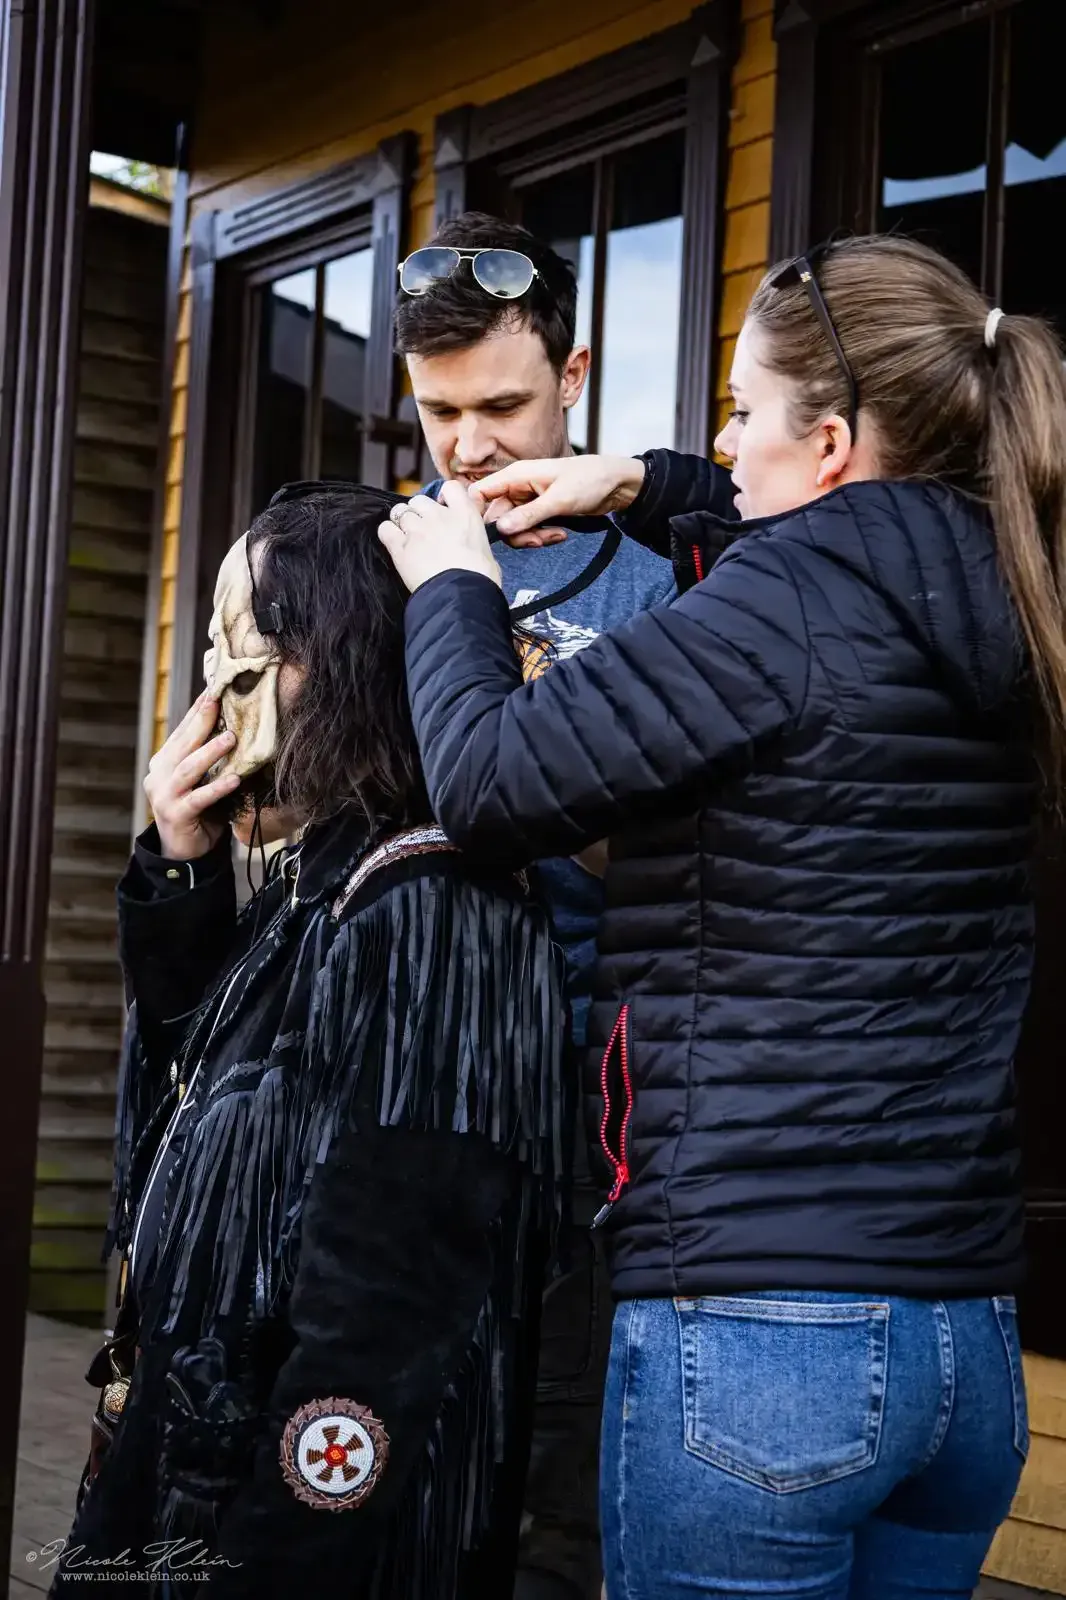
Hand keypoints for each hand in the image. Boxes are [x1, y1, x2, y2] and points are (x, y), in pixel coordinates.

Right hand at [144, 692, 240, 859]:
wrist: (184, 852)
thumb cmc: (198, 810)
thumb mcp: (200, 779)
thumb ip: (207, 757)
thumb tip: (232, 725)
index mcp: (163, 762)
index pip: (182, 731)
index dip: (197, 711)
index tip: (213, 690)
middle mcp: (159, 775)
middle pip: (183, 744)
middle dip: (201, 722)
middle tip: (219, 702)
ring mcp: (164, 796)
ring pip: (188, 768)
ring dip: (210, 752)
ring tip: (231, 739)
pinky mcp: (176, 815)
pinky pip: (199, 798)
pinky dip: (217, 788)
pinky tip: (235, 779)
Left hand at [378, 481, 502, 592]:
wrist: (462, 596)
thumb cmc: (480, 580)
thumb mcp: (488, 553)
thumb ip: (476, 542)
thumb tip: (475, 549)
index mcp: (465, 515)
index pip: (451, 488)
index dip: (444, 497)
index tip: (444, 508)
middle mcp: (439, 516)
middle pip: (419, 500)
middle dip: (420, 512)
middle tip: (424, 531)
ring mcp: (417, 530)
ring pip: (400, 512)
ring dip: (403, 523)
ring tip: (409, 539)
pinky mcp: (400, 547)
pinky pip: (385, 529)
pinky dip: (388, 534)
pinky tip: (394, 544)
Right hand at [468, 454, 645, 535]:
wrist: (616, 484)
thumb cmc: (590, 480)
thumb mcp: (559, 499)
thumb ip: (529, 515)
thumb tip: (501, 529)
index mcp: (516, 476)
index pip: (480, 493)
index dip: (478, 514)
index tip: (491, 533)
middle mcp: (517, 488)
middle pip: (497, 518)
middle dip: (515, 533)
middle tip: (538, 540)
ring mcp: (528, 502)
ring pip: (513, 528)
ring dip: (531, 537)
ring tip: (554, 536)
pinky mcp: (539, 513)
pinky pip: (529, 530)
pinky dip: (542, 536)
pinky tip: (560, 534)